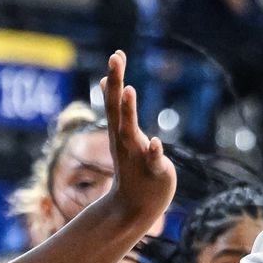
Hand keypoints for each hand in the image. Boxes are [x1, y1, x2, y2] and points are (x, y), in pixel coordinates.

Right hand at [99, 51, 176, 229]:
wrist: (134, 208)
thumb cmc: (133, 169)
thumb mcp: (124, 138)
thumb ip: (118, 112)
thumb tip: (107, 82)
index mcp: (120, 132)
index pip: (114, 100)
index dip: (115, 77)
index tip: (117, 54)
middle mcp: (126, 140)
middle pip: (117, 108)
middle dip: (116, 82)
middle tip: (115, 58)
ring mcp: (138, 155)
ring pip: (131, 131)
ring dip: (128, 111)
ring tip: (129, 90)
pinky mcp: (154, 171)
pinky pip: (153, 161)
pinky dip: (153, 152)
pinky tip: (155, 143)